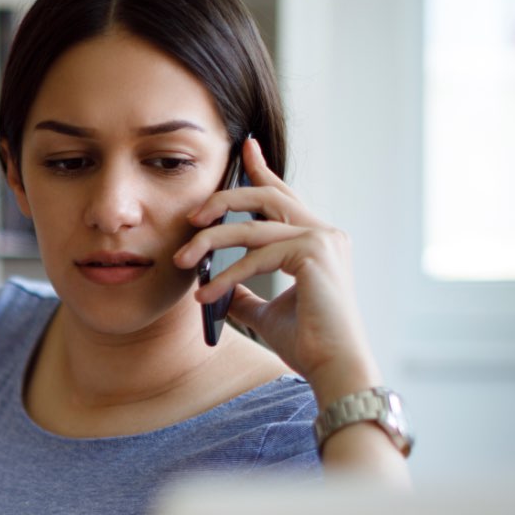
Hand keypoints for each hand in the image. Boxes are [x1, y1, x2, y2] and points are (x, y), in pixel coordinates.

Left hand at [177, 136, 380, 403]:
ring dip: (210, 242)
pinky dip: (227, 276)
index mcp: (317, 239)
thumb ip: (246, 295)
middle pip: (265, 197)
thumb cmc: (307, 342)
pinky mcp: (315, 254)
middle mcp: (324, 232)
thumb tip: (219, 288)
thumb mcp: (266, 313)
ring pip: (252, 226)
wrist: (333, 366)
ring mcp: (322, 240)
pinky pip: (257, 255)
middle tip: (191, 217)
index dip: (262, 170)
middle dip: (222, 201)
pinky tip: (205, 296)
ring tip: (182, 261)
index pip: (284, 195)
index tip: (244, 148)